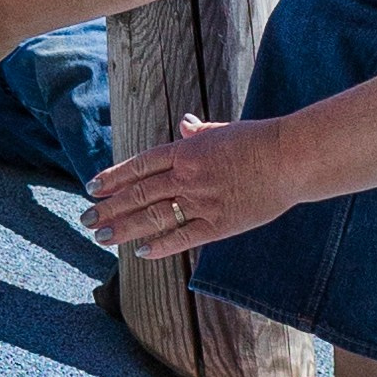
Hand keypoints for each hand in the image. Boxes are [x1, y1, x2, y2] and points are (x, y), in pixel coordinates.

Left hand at [87, 114, 290, 258]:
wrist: (290, 157)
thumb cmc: (260, 140)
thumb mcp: (224, 130)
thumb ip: (199, 132)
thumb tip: (184, 124)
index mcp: (186, 151)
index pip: (139, 166)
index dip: (113, 177)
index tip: (93, 186)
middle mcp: (187, 176)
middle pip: (138, 193)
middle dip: (108, 206)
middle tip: (86, 217)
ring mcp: (201, 201)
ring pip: (152, 217)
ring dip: (123, 227)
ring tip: (101, 236)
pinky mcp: (219, 223)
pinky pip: (182, 236)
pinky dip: (160, 245)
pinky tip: (141, 251)